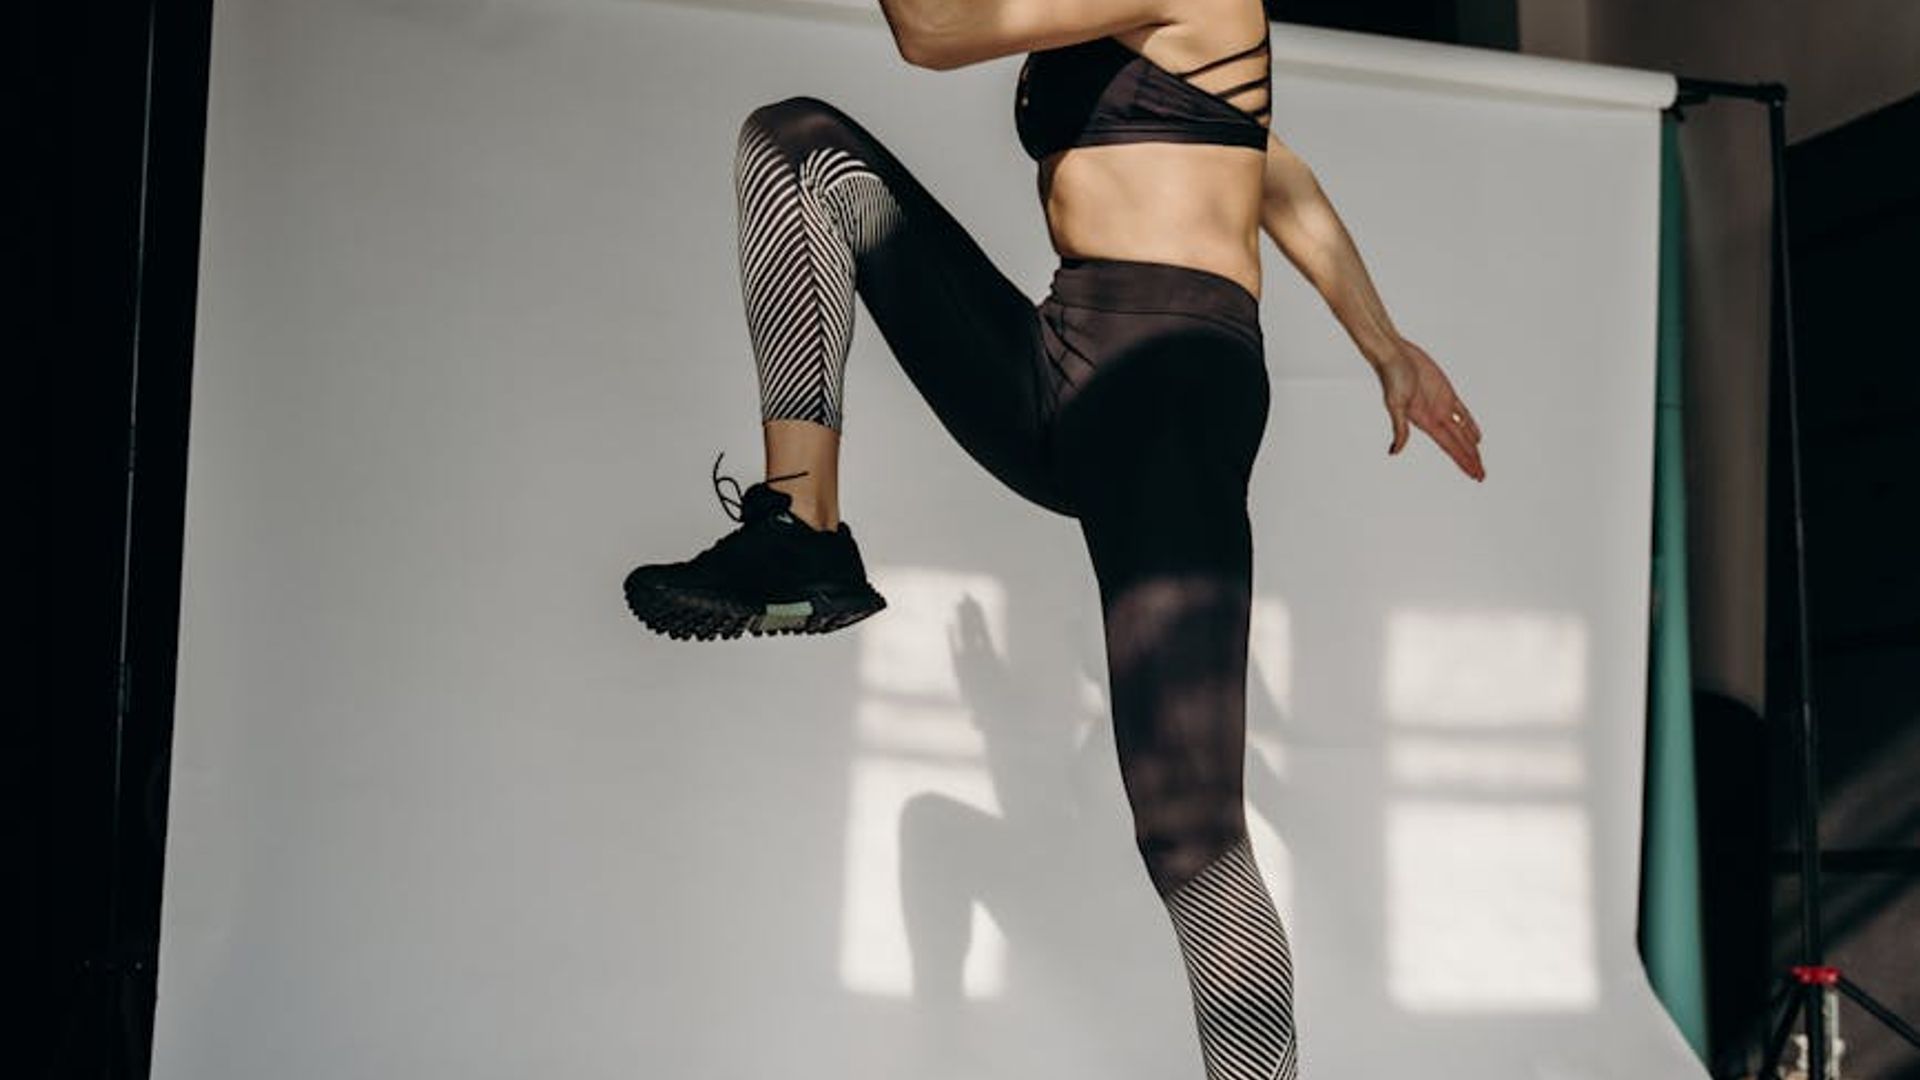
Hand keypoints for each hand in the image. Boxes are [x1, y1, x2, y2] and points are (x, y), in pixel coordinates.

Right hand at [1374, 336, 1484, 481]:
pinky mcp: (1446, 392)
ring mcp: (1441, 405)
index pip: (1450, 447)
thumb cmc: (1391, 376)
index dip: (1463, 461)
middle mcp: (1435, 418)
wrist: (1393, 354)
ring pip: (1462, 431)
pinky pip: (1462, 413)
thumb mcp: (1395, 404)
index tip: (1474, 475)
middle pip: (1458, 444)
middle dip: (1470, 460)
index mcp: (1425, 422)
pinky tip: (1476, 436)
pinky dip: (1470, 425)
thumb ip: (1399, 428)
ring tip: (1479, 460)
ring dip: (1471, 446)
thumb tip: (1394, 452)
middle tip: (1481, 476)